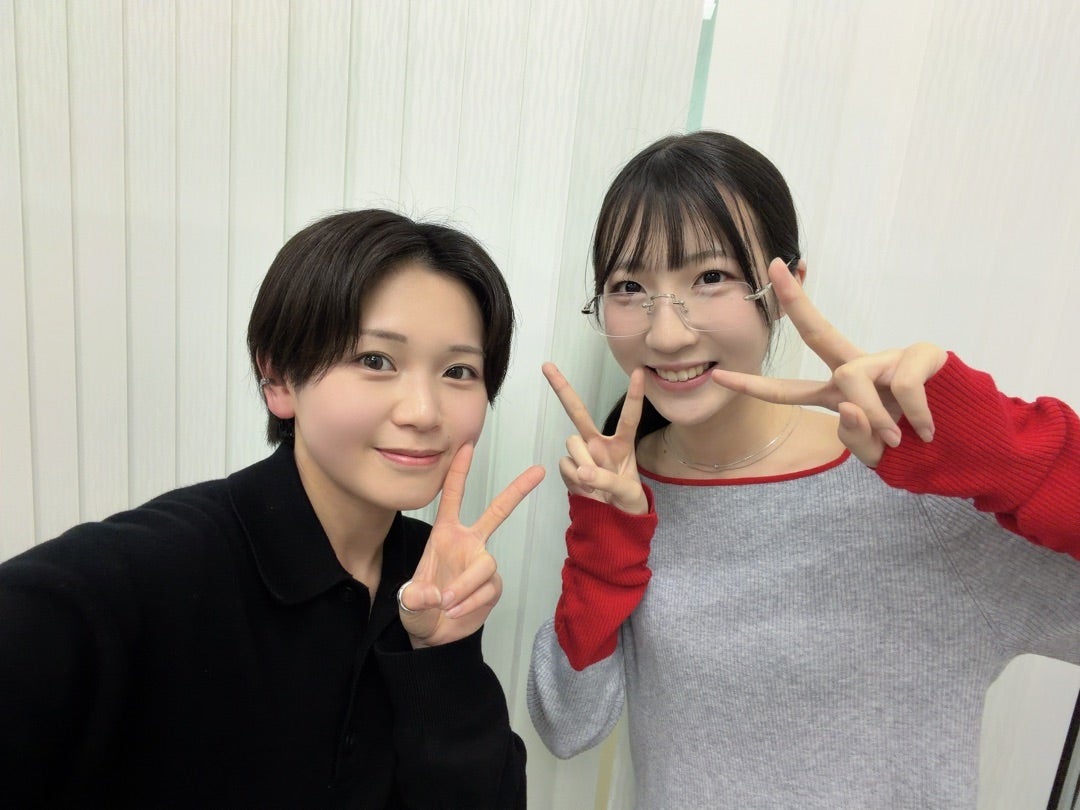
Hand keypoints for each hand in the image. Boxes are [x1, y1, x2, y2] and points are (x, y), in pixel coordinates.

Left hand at [399, 443, 544, 647]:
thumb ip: (415, 599)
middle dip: (517, 490)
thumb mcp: (407, 602)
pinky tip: (455, 611)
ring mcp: (482, 564)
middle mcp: (468, 543)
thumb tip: (434, 594)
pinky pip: (488, 588)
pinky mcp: (493, 585)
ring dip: (466, 585)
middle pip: (497, 513)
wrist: (433, 635)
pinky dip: (471, 601)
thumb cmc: (418, 608)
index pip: (452, 498)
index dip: (458, 472)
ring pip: (485, 565)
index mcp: (444, 535)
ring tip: (446, 603)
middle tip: (539, 471)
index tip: (467, 446)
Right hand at [542, 362, 647, 514]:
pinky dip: (574, 478)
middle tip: (547, 365)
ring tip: (596, 483)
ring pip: (572, 443)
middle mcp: (599, 443)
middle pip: (579, 412)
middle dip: (562, 388)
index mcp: (622, 444)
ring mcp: (581, 454)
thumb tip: (581, 471)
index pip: (630, 416)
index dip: (634, 395)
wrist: (612, 520)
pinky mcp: (568, 467)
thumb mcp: (628, 492)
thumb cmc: (627, 500)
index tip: (640, 371)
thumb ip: (607, 480)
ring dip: (583, 463)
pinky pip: (565, 465)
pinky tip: (585, 486)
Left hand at [709, 258, 947, 466]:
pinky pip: (901, 384)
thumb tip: (854, 404)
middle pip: (820, 333)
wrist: (973, 448)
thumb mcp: (877, 457)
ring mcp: (890, 358)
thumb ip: (855, 438)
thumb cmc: (919, 450)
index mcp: (843, 395)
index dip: (755, 387)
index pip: (791, 390)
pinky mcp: (924, 354)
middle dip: (794, 301)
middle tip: (775, 266)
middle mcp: (860, 370)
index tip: (720, 375)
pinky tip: (927, 429)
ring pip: (853, 377)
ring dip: (873, 416)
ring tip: (898, 438)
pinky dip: (913, 414)